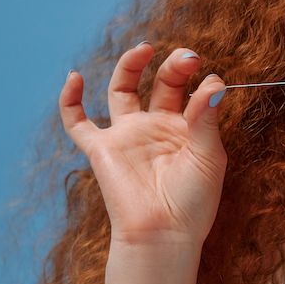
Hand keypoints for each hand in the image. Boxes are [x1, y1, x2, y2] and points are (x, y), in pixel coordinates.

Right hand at [58, 42, 228, 247]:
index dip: (201, 81)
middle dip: (173, 66)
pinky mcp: (102, 149)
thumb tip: (214, 82)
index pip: (191, 91)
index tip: (210, 79)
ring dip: (130, 65)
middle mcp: (156, 125)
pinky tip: (75, 76)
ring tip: (145, 49)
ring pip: (122, 89)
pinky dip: (70, 100)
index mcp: (185, 128)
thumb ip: (207, 118)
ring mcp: (127, 134)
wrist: (164, 234)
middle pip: (160, 82)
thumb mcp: (209, 156)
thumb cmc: (193, 202)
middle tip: (186, 57)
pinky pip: (78, 122)